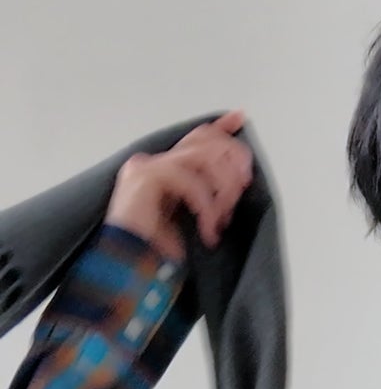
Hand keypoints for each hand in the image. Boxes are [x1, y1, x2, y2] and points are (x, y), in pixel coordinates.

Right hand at [104, 110, 254, 264]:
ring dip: (222, 187)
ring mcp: (148, 167)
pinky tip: (208, 230)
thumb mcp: (195, 223)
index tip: (240, 117)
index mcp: (167, 171)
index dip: (220, 127)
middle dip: (231, 162)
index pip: (196, 138)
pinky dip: (206, 205)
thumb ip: (210, 199)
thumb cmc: (160, 255)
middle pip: (204, 141)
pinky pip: (188, 180)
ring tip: (222, 220)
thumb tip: (237, 184)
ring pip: (201, 156)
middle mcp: (156, 163)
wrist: (129, 271)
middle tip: (242, 189)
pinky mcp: (145, 178)